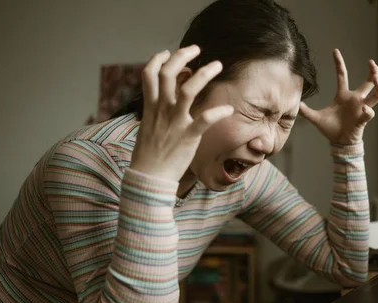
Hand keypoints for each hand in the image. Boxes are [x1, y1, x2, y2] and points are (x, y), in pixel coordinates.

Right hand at [130, 46, 233, 181]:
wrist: (148, 178)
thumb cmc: (150, 155)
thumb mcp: (149, 127)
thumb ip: (157, 111)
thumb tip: (168, 100)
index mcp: (150, 107)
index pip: (148, 73)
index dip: (158, 59)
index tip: (168, 53)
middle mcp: (161, 110)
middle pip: (168, 73)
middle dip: (182, 56)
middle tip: (196, 49)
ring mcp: (175, 122)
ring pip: (188, 89)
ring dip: (204, 74)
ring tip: (217, 65)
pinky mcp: (188, 137)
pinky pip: (205, 119)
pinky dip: (218, 112)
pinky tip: (229, 109)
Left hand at [300, 49, 377, 144]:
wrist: (339, 143)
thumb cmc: (331, 129)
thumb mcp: (316, 118)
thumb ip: (306, 111)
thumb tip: (295, 104)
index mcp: (343, 95)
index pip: (343, 75)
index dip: (339, 63)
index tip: (335, 51)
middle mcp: (355, 99)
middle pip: (368, 82)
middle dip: (373, 72)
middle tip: (372, 63)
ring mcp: (361, 108)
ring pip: (376, 95)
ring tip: (377, 81)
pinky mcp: (363, 119)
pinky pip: (369, 113)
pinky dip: (367, 111)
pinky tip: (364, 110)